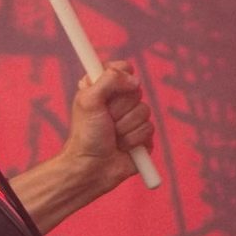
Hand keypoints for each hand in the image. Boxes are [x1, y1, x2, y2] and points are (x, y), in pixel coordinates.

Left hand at [9, 60, 155, 232]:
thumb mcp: (88, 101)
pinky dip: (134, 139)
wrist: (91, 167)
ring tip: (112, 136)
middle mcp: (117, 101)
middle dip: (120, 108)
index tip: (112, 87)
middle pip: (136, 90)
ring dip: (126, 127)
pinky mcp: (143, 135)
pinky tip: (122, 147)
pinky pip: (150, 129)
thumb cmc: (86, 135)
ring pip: (145, 111)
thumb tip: (133, 78)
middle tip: (106, 120)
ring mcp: (132, 117)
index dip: (121, 76)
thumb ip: (108, 81)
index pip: (122, 68)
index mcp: (101, 89)